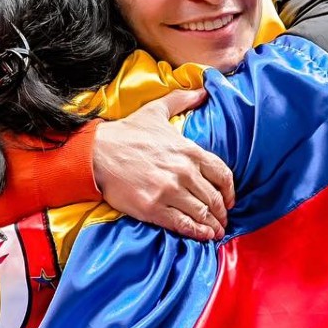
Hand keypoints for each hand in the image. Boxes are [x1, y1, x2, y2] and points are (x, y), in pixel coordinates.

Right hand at [92, 89, 234, 240]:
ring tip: (216, 232)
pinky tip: (203, 237)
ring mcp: (169, 191)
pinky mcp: (153, 208)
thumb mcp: (156, 110)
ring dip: (212, 225)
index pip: (222, 174)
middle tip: (223, 220)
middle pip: (214, 197)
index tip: (230, 200)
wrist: (97, 152)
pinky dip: (197, 233)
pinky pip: (183, 224)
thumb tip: (203, 90)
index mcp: (188, 150)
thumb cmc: (127, 133)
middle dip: (222, 211)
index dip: (230, 191)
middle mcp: (183, 171)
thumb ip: (182, 99)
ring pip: (201, 212)